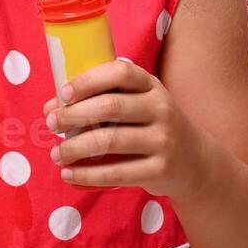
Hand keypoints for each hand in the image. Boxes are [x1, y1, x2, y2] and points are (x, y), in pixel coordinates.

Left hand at [41, 58, 214, 198]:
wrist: (196, 161)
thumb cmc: (151, 126)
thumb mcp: (137, 104)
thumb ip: (99, 101)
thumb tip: (51, 108)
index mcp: (151, 85)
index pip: (120, 72)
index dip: (89, 80)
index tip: (64, 93)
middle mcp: (161, 108)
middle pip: (109, 107)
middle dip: (73, 115)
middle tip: (50, 124)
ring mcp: (163, 140)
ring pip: (110, 141)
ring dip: (75, 147)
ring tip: (56, 153)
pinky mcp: (159, 169)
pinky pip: (116, 172)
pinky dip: (87, 174)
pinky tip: (68, 173)